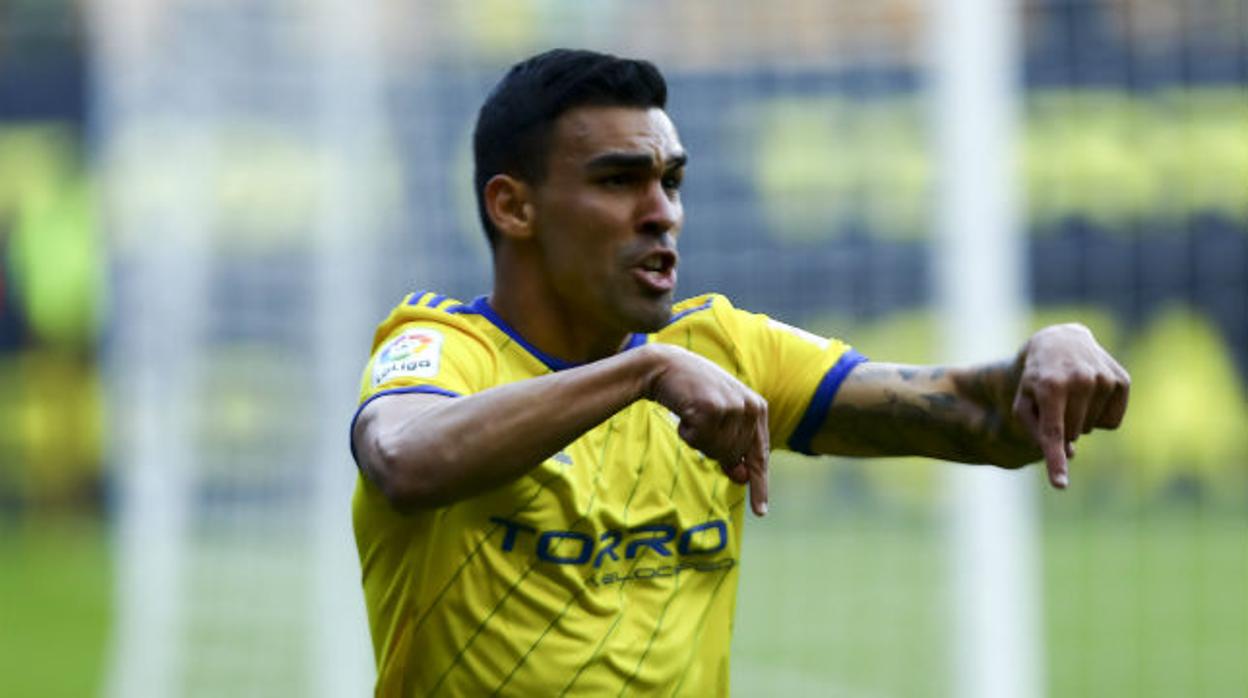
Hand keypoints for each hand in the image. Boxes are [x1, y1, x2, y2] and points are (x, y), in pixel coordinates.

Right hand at [642, 344, 769, 515]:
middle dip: (711, 450)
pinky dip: (686, 434)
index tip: (760, 512)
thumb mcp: (720, 418)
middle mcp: (750, 407)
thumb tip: (742, 478)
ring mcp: (732, 407)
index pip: (760, 456)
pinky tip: (685, 413)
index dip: (759, 486)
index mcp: (758, 409)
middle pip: (732, 457)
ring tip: (693, 415)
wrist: (667, 366)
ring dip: (698, 440)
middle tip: (700, 423)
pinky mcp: (711, 408)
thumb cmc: (694, 393)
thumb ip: (733, 446)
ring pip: (715, 452)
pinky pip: (698, 441)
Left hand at [1011, 323, 1129, 488]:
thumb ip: (1036, 431)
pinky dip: (1099, 415)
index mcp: (1050, 386)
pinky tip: (1091, 393)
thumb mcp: (1023, 401)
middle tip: (1055, 403)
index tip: (1060, 484)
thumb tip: (1068, 454)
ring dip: (1080, 420)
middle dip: (1062, 427)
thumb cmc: (1036, 379)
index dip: (1056, 461)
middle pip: (1073, 433)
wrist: (1060, 341)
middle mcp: (1080, 380)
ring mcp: (1104, 378)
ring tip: (1072, 394)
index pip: (1053, 432)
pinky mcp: (1122, 379)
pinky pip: (1112, 422)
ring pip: (1093, 428)